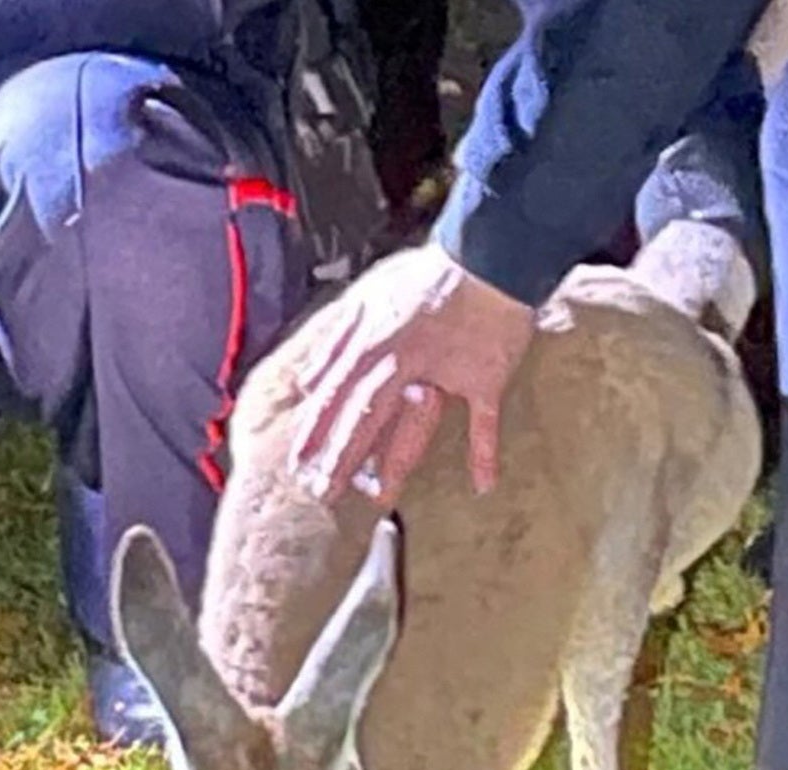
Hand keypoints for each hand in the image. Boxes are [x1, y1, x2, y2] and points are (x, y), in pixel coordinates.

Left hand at [290, 244, 535, 505]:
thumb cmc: (428, 277)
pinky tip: (483, 485)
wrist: (490, 255)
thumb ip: (336, 341)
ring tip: (380, 498)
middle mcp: (403, 361)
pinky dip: (485, 452)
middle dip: (342, 457)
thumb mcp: (368, 299)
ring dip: (396, 464)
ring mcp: (446, 373)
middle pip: (365, 417)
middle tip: (323, 493)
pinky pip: (484, 420)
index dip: (315, 431)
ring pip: (414, 426)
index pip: (335, 395)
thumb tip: (305, 381)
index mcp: (373, 341)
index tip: (297, 463)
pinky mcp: (485, 378)